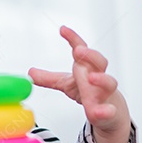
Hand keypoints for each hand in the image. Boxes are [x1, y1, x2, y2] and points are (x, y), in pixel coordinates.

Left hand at [28, 26, 130, 142]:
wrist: (110, 113)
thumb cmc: (90, 93)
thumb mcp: (67, 85)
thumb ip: (50, 79)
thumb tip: (30, 72)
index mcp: (88, 68)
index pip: (82, 49)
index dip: (73, 38)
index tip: (62, 29)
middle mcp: (99, 77)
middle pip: (100, 61)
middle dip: (90, 55)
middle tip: (78, 51)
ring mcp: (106, 94)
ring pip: (109, 82)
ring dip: (101, 79)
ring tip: (90, 78)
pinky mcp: (109, 111)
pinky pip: (110, 110)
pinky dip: (106, 111)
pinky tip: (100, 112)